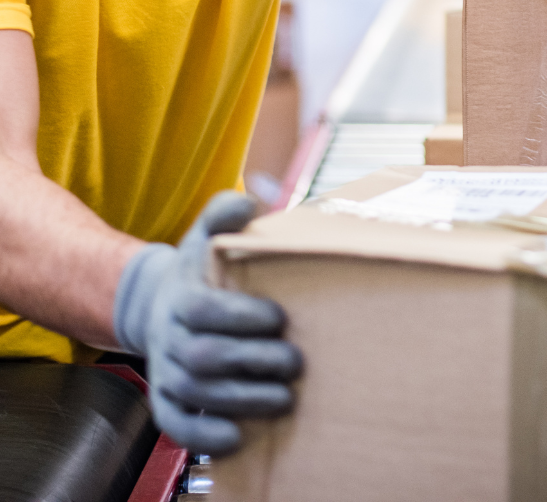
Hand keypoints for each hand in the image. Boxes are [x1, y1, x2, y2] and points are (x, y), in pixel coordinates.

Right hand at [113, 192, 302, 454]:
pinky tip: (237, 438)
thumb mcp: (207, 235)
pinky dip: (203, 435)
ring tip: (285, 399)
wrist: (158, 303)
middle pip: (205, 357)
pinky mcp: (166, 400)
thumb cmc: (199, 270)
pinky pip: (175, 425)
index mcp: (181, 297)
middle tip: (295, 361)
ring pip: (197, 395)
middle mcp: (170, 337)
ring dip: (242, 400)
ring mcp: (166, 371)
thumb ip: (224, 212)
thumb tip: (249, 202)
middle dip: (252, 361)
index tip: (278, 316)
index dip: (241, 317)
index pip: (205, 311)